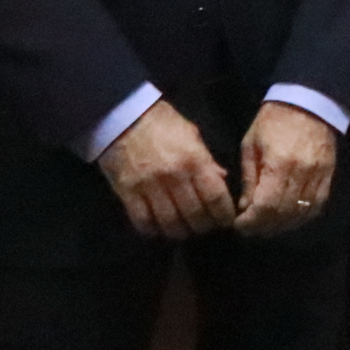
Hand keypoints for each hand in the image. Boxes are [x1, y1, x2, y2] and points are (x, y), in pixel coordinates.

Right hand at [96, 101, 236, 242]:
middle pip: (194, 214)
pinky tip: (159, 229)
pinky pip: (142, 220)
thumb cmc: (164, 124)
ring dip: (180, 232)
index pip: (215, 196)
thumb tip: (222, 180)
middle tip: (205, 228)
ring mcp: (149, 185)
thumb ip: (207, 160)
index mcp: (194, 160)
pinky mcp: (127, 192)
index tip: (226, 221)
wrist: (124, 117)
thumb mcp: (192, 135)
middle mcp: (174, 176)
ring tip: (184, 231)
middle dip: (203, 226)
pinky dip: (152, 230)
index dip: (223, 214)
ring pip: (169, 222)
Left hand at [234, 101, 338, 236]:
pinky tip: (290, 219)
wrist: (308, 103)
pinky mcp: (329, 174)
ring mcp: (318, 174)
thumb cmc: (273, 122)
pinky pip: (318, 204)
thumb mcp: (251, 146)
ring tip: (268, 226)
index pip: (265, 205)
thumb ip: (249, 178)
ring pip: (302, 212)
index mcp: (278, 163)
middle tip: (251, 229)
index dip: (251, 221)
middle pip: (283, 213)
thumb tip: (246, 207)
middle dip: (264, 226)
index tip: (240, 225)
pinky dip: (303, 216)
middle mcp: (301, 172)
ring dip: (283, 225)